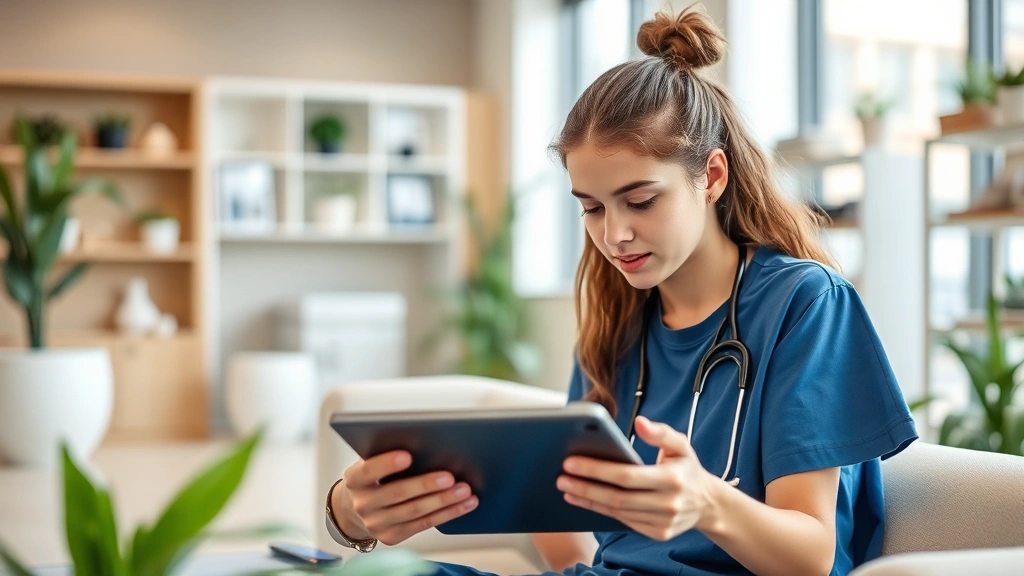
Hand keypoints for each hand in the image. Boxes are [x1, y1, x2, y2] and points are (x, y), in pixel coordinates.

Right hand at [332, 451, 478, 545]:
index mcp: (354, 480)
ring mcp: (376, 524)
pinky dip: (447, 513)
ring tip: (464, 490)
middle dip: (425, 485)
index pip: (368, 471)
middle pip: (397, 494)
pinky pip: (424, 524)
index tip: (407, 455)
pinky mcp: (392, 536)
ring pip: (415, 512)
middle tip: (449, 477)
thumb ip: (389, 455)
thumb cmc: (374, 477)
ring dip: (443, 501)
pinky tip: (464, 504)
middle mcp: (362, 504)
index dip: (386, 464)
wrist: (357, 508)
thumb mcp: (372, 462)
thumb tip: (427, 443)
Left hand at [557, 416, 719, 540]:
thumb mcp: (681, 445)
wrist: (707, 503)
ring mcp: (663, 522)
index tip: (571, 462)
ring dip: (588, 501)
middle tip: (561, 477)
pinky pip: (623, 522)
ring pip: (617, 512)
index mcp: (672, 478)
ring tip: (567, 488)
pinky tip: (585, 500)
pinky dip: (601, 511)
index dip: (597, 470)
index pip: (627, 476)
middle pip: (617, 497)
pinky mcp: (657, 534)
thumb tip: (640, 422)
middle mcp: (668, 503)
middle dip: (585, 487)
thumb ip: (661, 432)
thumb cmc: (687, 468)